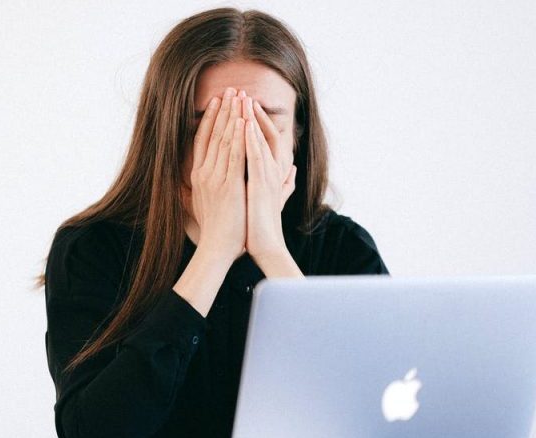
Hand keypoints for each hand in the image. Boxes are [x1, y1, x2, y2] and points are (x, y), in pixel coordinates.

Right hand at [189, 87, 247, 262]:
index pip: (203, 140)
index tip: (218, 101)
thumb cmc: (215, 230)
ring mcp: (215, 178)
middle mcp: (204, 173)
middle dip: (223, 110)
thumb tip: (195, 181)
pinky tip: (243, 120)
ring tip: (239, 96)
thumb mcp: (204, 204)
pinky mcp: (228, 185)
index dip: (210, 119)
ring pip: (223, 140)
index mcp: (199, 176)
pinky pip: (234, 155)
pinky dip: (238, 136)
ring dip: (232, 116)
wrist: (217, 248)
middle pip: (212, 134)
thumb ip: (203, 188)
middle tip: (231, 89)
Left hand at [243, 93, 296, 260]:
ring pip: (260, 141)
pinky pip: (255, 157)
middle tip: (241, 92)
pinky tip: (243, 124)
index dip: (255, 121)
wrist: (266, 246)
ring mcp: (268, 176)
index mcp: (272, 172)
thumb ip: (284, 183)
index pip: (265, 139)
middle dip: (252, 113)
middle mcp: (273, 170)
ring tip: (242, 99)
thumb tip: (293, 171)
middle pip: (263, 133)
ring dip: (251, 119)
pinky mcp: (261, 185)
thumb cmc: (264, 225)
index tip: (243, 105)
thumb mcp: (272, 198)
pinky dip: (250, 139)